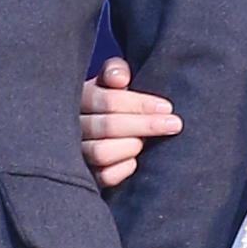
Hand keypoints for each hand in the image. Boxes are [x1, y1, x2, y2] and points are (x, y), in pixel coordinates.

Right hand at [77, 55, 183, 195]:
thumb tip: (121, 79)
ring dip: (132, 145)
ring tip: (146, 142)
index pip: (107, 100)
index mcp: (79, 98)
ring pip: (102, 152)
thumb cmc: (111, 103)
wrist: (103, 130)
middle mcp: (73, 127)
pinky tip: (136, 160)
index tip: (166, 107)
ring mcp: (76, 153)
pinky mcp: (87, 176)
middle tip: (173, 124)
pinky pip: (105, 176)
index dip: (140, 104)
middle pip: (108, 126)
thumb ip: (115, 71)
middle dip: (145, 125)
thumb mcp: (111, 81)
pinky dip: (125, 168)